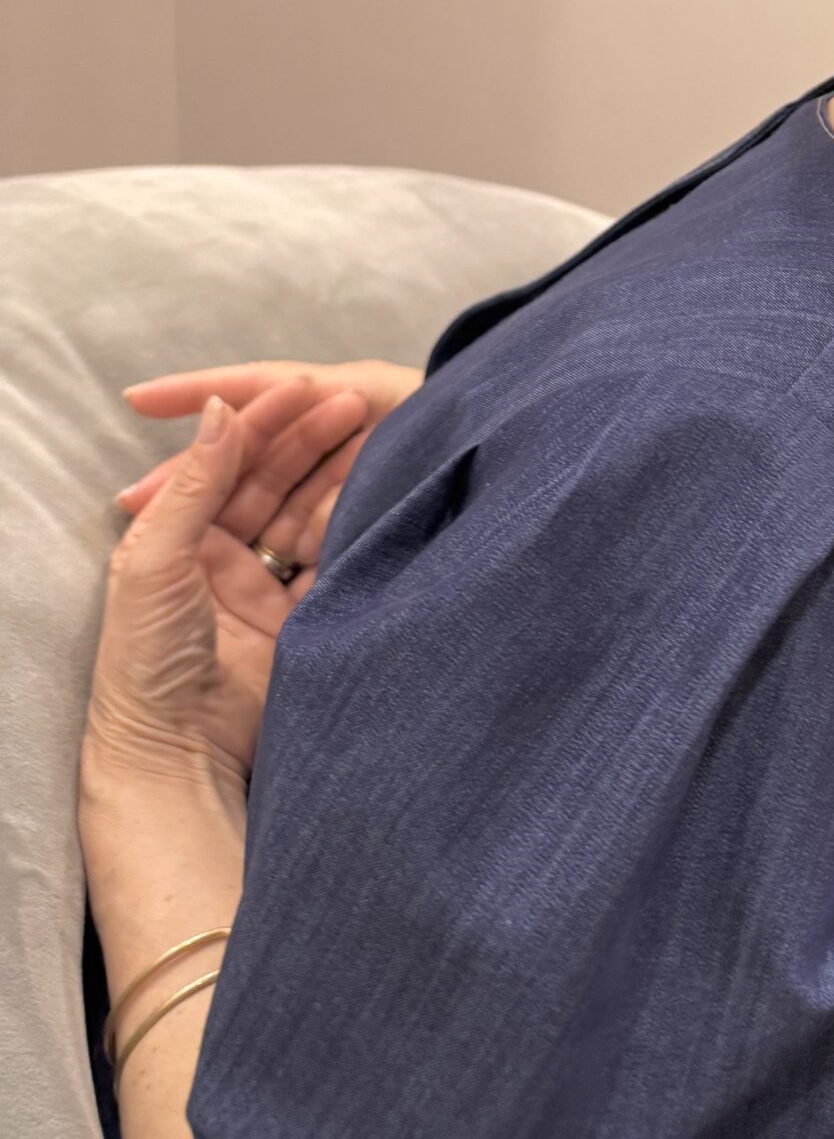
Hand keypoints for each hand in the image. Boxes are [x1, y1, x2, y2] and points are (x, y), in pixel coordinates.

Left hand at [84, 390, 365, 796]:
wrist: (179, 752)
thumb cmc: (148, 655)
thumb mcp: (158, 559)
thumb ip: (195, 484)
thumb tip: (218, 408)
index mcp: (176, 535)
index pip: (224, 462)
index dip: (261, 423)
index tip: (304, 388)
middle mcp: (218, 554)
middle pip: (269, 481)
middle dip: (308, 441)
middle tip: (353, 405)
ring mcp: (260, 587)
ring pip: (303, 513)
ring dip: (334, 478)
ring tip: (375, 442)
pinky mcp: (296, 618)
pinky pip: (327, 560)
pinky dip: (349, 529)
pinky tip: (377, 497)